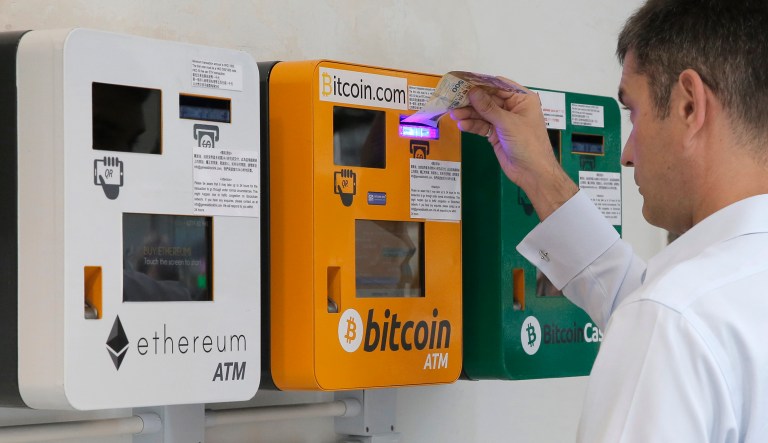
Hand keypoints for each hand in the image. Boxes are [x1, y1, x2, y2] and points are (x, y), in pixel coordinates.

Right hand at [451, 79, 576, 219]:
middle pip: (488, 99)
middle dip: (471, 100)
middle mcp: (512, 107)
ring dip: (468, 113)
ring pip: (483, 113)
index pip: (499, 85)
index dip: (481, 83)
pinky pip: (482, 126)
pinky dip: (472, 125)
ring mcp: (503, 121)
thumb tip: (472, 92)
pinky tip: (462, 125)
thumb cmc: (528, 144)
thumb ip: (489, 107)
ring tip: (454, 114)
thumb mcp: (508, 123)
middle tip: (453, 99)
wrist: (532, 172)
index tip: (463, 81)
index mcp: (522, 99)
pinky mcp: (496, 134)